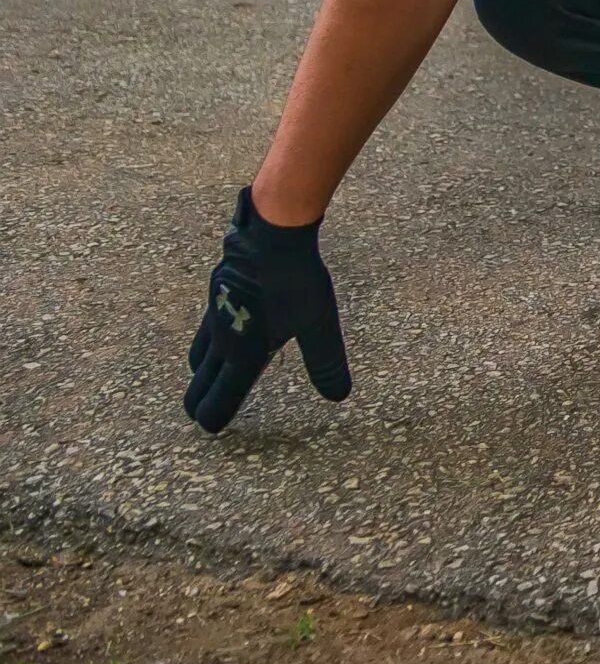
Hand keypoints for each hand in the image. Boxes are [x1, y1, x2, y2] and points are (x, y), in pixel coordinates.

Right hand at [184, 187, 351, 434]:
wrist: (270, 234)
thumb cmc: (295, 281)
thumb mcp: (319, 324)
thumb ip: (326, 362)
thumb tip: (338, 396)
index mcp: (242, 354)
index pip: (219, 399)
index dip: (215, 418)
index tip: (213, 429)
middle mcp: (222, 338)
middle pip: (200, 381)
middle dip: (200, 402)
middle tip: (202, 413)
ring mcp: (214, 313)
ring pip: (199, 353)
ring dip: (202, 372)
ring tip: (211, 377)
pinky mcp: (215, 292)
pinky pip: (205, 327)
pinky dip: (208, 343)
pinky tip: (225, 331)